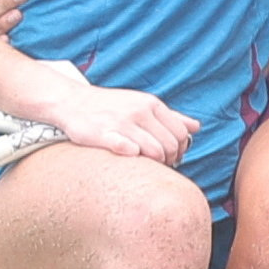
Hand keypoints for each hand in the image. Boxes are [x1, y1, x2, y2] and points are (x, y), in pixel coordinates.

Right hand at [43, 71, 200, 168]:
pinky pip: (127, 149)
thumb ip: (170, 116)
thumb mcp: (142, 104)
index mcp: (151, 104)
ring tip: (147, 166)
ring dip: (154, 164)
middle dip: (169, 160)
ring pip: (154, 151)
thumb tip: (196, 127)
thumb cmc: (112, 106)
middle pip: (170, 145)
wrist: (72, 101)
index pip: (180, 133)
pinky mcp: (102, 134)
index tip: (171, 158)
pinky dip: (134, 157)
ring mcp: (121, 122)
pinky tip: (130, 159)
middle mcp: (139, 111)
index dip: (180, 150)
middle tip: (159, 166)